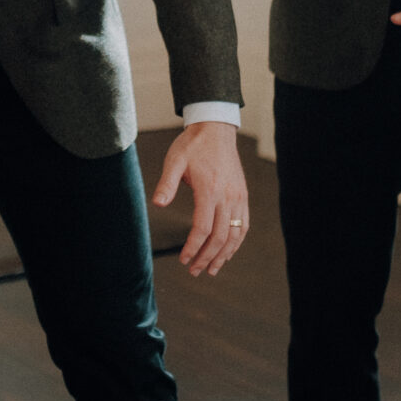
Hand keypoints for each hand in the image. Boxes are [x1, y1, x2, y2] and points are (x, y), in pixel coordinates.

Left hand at [152, 121, 249, 276]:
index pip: (202, 228)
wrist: (216, 129)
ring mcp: (238, 198)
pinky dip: (236, 242)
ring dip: (223, 255)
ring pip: (234, 235)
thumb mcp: (174, 160)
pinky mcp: (243, 196)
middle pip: (219, 237)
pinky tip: (227, 252)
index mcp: (209, 189)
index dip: (193, 248)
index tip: (184, 260)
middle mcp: (227, 196)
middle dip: (207, 258)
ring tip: (212, 270)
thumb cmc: (192, 145)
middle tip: (195, 271)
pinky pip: (243, 225)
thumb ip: (166, 184)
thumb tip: (157, 204)